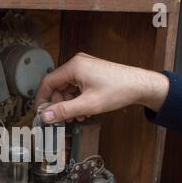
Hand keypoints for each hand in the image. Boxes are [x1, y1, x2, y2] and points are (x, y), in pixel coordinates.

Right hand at [35, 53, 169, 122]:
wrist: (141, 85)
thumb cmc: (118, 90)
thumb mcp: (88, 104)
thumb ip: (64, 111)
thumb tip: (45, 116)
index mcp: (74, 67)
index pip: (48, 82)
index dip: (42, 99)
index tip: (41, 113)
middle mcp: (77, 64)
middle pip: (58, 86)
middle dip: (60, 104)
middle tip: (64, 118)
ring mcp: (85, 67)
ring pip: (68, 89)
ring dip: (70, 104)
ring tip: (79, 116)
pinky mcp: (91, 73)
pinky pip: (77, 87)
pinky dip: (78, 99)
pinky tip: (86, 110)